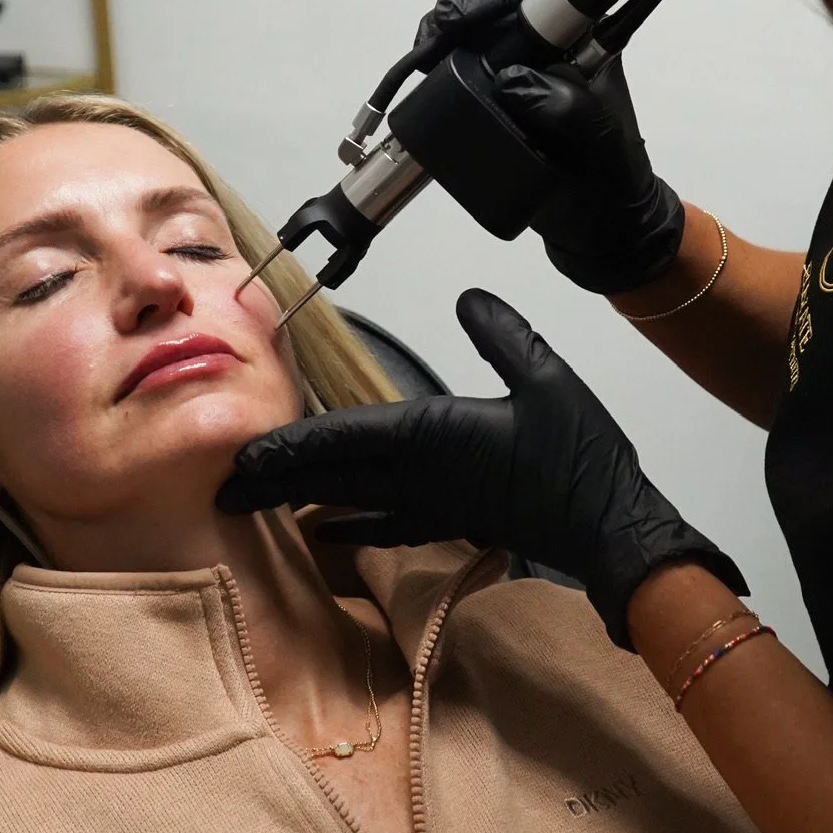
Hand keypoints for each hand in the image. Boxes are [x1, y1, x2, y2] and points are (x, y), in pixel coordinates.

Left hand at [217, 289, 745, 645]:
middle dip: (275, 480)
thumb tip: (469, 299)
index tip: (242, 456)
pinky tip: (327, 533)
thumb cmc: (582, 458)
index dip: (288, 447)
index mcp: (432, 434)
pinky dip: (353, 526)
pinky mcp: (452, 520)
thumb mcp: (546, 379)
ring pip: (350, 500)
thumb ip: (502, 336)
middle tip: (222, 488)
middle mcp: (420, 474)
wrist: (609, 528)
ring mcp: (432, 503)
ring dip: (301, 501)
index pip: (341, 438)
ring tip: (256, 504)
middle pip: (330, 475)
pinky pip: (387, 524)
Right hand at [412, 0, 683, 294]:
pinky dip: (438, 63)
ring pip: (474, 29)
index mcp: (584, 42)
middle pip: (496, 0)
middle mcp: (550, 46)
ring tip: (424, 56)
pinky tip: (424, 76)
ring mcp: (522, 68)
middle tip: (434, 40)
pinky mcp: (496, 95)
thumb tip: (514, 83)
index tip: (460, 21)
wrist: (597, 226)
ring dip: (442, 34)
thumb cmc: (610, 182)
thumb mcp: (598, 142)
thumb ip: (567, 108)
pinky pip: (463, 64)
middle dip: (459, 9)